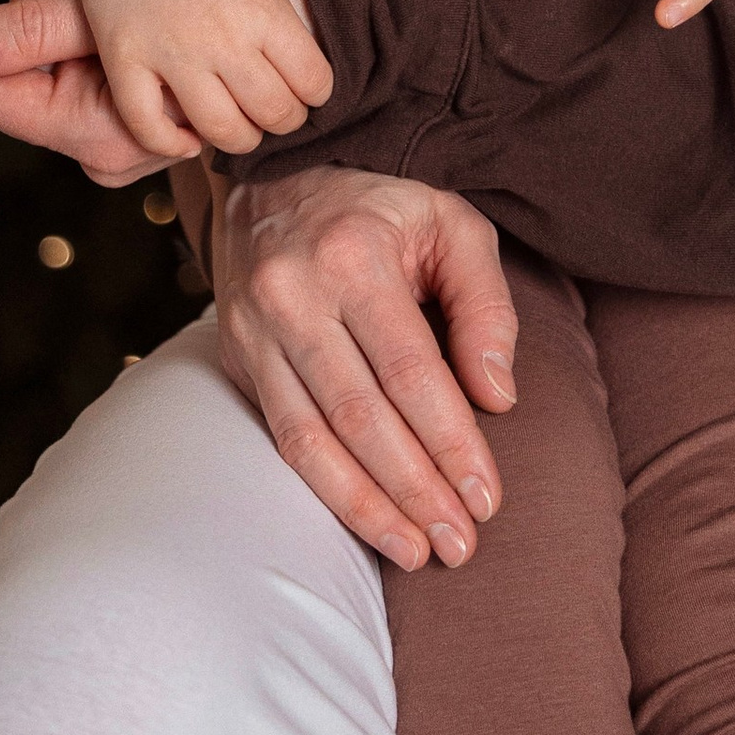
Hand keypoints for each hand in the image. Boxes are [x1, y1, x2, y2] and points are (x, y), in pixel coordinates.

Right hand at [71, 0, 331, 164]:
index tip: (312, 85)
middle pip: (271, 114)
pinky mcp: (123, 57)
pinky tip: (186, 137)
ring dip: (239, 137)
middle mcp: (219, 40)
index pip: (312, 82)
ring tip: (242, 125)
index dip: (320, 91)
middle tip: (281, 108)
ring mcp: (167, 53)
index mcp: (263, 9)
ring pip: (217, 131)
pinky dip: (169, 144)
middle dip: (286, 118)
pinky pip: (145, 125)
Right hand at [216, 164, 518, 567]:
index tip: (486, 496)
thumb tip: (498, 397)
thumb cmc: (381, 210)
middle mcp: (294, 296)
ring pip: (313, 439)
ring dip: (369, 506)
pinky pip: (283, 437)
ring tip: (419, 551)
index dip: (451, 440)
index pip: (411, 370)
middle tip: (461, 543)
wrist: (273, 183)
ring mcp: (255, 330)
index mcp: (354, 255)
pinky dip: (326, 489)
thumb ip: (485, 305)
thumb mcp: (451, 224)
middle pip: (362, 415)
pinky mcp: (236, 358)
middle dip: (416, 488)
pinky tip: (367, 523)